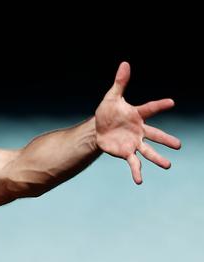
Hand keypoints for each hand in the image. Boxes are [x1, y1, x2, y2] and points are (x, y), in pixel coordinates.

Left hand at [95, 61, 180, 183]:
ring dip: (157, 158)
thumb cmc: (107, 112)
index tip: (171, 102)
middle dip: (166, 140)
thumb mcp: (112, 97)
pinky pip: (133, 163)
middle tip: (179, 145)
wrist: (98, 129)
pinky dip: (136, 172)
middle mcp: (139, 130)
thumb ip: (120, 83)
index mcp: (137, 115)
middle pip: (155, 135)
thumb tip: (125, 63)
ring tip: (168, 165)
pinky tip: (139, 181)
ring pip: (148, 151)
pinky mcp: (126, 152)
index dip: (159, 105)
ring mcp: (134, 142)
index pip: (150, 108)